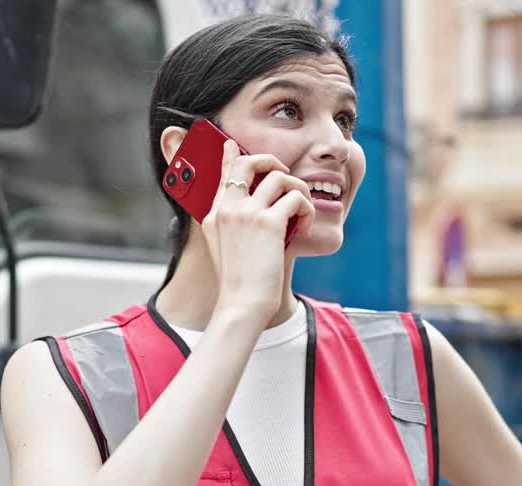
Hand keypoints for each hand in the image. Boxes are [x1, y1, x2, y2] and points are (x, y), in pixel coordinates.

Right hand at [200, 139, 313, 323]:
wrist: (241, 303)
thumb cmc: (239, 283)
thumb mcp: (224, 250)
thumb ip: (231, 226)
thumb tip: (249, 211)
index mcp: (214, 215)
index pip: (223, 174)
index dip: (230, 155)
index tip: (232, 145)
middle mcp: (227, 208)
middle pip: (247, 162)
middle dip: (271, 161)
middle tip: (285, 176)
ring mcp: (246, 213)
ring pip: (279, 177)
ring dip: (298, 189)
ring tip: (301, 210)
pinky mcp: (268, 222)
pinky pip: (296, 198)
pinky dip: (306, 209)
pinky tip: (304, 225)